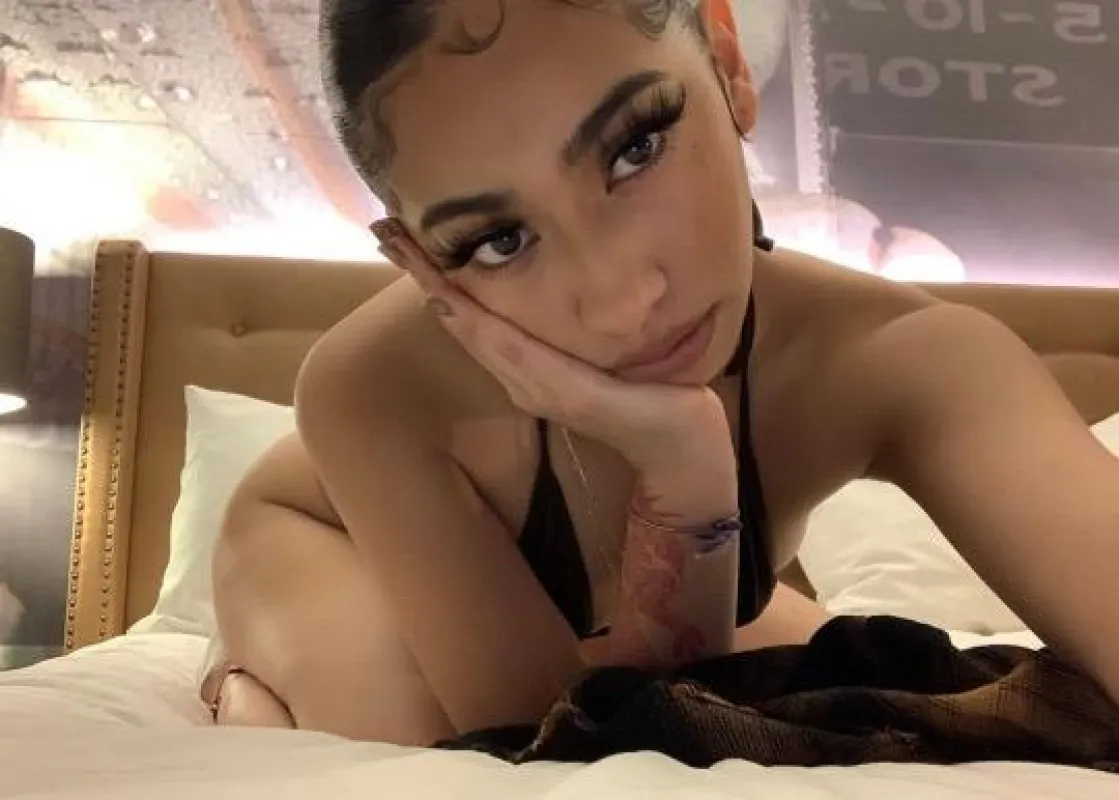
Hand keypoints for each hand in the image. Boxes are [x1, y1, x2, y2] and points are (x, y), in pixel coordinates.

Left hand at [370, 219, 737, 514]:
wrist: (682, 456)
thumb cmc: (660, 418)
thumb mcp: (601, 394)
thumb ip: (548, 369)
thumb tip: (489, 334)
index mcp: (531, 375)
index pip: (467, 319)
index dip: (431, 278)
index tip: (397, 240)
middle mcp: (522, 377)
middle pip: (459, 319)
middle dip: (424, 276)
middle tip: (388, 231)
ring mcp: (533, 380)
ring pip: (473, 326)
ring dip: (441, 288)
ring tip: (414, 250)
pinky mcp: (549, 379)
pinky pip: (496, 336)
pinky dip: (470, 305)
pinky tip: (467, 287)